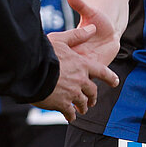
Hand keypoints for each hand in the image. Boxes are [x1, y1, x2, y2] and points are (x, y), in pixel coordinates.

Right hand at [38, 0, 119, 120]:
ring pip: (82, 103)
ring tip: (81, 110)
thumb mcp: (60, 40)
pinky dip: (71, 116)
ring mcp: (72, 93)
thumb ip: (77, 36)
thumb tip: (92, 28)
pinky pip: (70, 112)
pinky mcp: (62, 104)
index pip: (102, 72)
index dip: (110, 77)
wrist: (30, 70)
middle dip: (93, 97)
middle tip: (91, 101)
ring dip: (83, 107)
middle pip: (92, 91)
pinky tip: (70, 118)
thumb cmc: (43, 53)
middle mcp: (80, 80)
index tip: (115, 82)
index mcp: (82, 65)